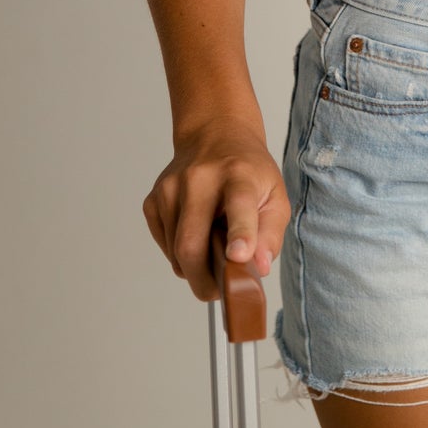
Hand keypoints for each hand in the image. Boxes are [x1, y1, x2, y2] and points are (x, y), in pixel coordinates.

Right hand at [142, 120, 290, 300]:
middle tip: (219, 291)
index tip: (239, 255)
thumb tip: (258, 267)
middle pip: (192, 243)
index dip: (240, 232)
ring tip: (213, 250)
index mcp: (239, 174)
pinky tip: (197, 233)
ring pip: (176, 252)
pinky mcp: (153, 200)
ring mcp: (171, 189)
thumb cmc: (248, 171)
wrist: (214, 136)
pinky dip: (180, 253)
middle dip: (204, 280)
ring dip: (195, 267)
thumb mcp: (275, 195)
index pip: (239, 204)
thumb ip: (270, 234)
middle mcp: (200, 178)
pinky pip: (165, 246)